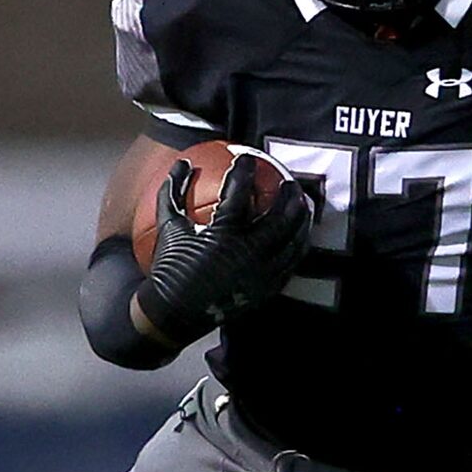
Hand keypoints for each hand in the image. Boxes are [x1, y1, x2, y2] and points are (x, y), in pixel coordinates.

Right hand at [137, 156, 313, 342]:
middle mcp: (245, 254)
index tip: (249, 158)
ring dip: (300, 222)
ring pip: (291, 243)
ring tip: (303, 206)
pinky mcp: (266, 289)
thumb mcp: (168, 228)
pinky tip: (299, 236)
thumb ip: (173, 193)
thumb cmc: (169, 267)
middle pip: (279, 220)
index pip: (239, 195)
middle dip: (288, 197)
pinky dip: (297, 247)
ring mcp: (260, 274)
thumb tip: (183, 162)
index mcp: (220, 236)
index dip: (245, 172)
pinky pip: (290, 265)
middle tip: (290, 182)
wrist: (174, 313)